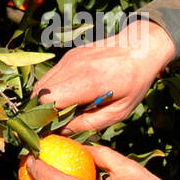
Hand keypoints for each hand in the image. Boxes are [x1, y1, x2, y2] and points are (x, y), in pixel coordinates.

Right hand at [32, 19, 174, 132]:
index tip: (55, 128)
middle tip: (57, 122)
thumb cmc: (134, 83)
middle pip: (39, 93)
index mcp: (87, 81)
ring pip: (41, 84)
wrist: (140, 47)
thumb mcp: (118, 111)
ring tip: (64, 110)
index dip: (47, 117)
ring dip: (46, 101)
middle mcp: (73, 67)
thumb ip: (88, 123)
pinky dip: (52, 89)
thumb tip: (62, 132)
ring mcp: (69, 59)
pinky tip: (69, 96)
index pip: (48, 100)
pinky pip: (50, 76)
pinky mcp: (68, 56)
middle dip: (43, 111)